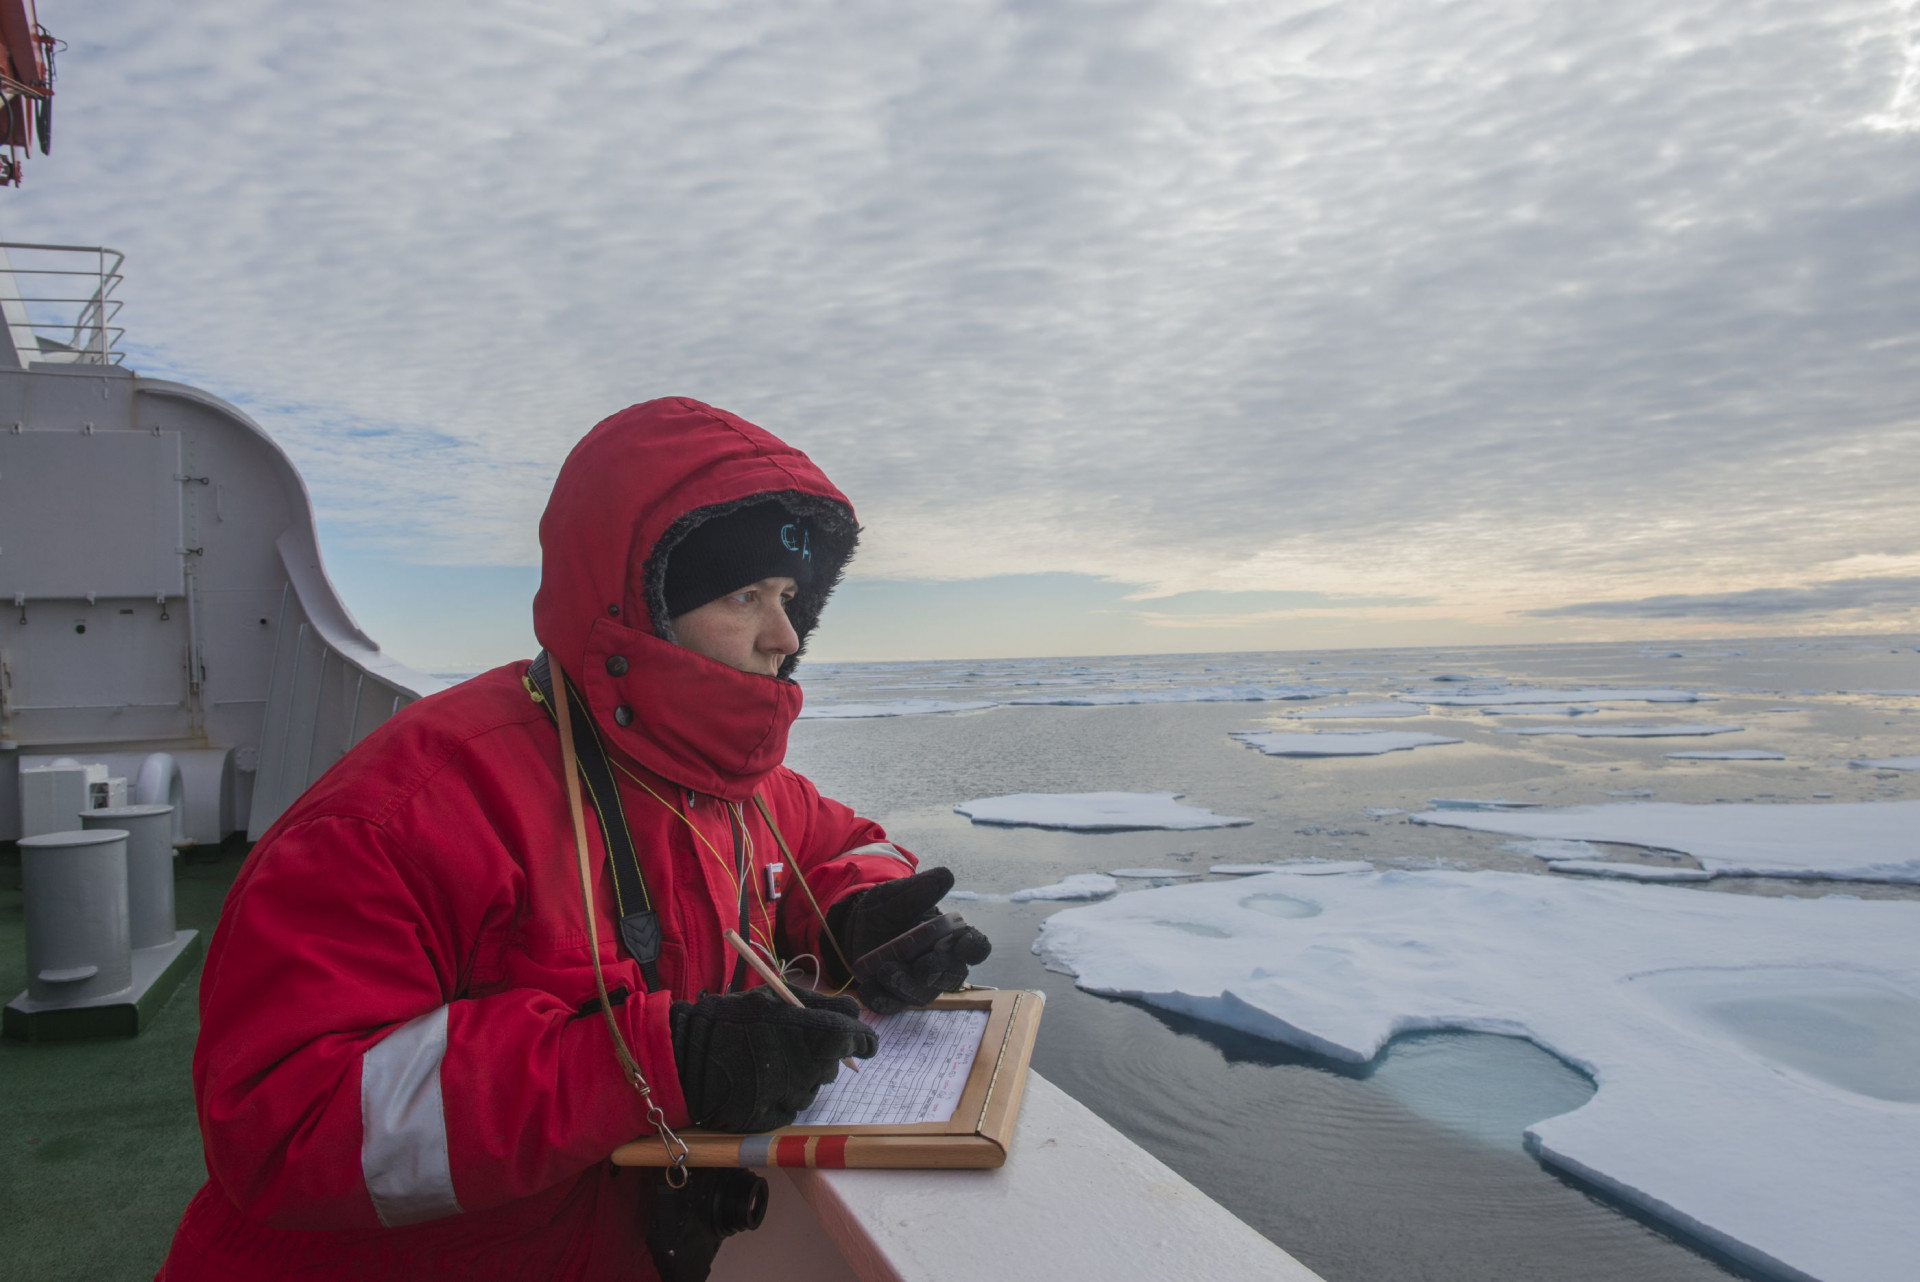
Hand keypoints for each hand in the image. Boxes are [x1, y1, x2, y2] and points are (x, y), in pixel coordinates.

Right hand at [669, 987, 876, 1131]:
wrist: (684, 1058)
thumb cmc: (728, 1020)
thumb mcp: (770, 998)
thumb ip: (817, 1003)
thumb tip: (853, 1011)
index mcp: (810, 1034)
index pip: (855, 1040)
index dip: (862, 1040)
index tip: (864, 1042)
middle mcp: (807, 1069)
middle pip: (832, 1065)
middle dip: (820, 1054)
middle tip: (790, 1043)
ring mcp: (791, 1097)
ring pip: (812, 1086)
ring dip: (800, 1074)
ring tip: (768, 1061)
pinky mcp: (774, 1120)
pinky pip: (790, 1106)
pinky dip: (781, 1095)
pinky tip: (758, 1082)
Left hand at [826, 867, 992, 1014]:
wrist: (853, 926)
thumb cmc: (885, 909)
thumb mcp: (897, 894)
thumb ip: (920, 890)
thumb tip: (946, 876)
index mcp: (950, 937)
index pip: (975, 947)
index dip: (974, 948)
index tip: (963, 942)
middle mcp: (940, 963)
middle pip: (951, 976)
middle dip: (937, 970)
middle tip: (921, 964)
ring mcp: (918, 984)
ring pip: (922, 994)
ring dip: (906, 985)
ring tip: (885, 970)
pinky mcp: (894, 997)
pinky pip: (892, 1006)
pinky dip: (881, 1000)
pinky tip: (868, 989)